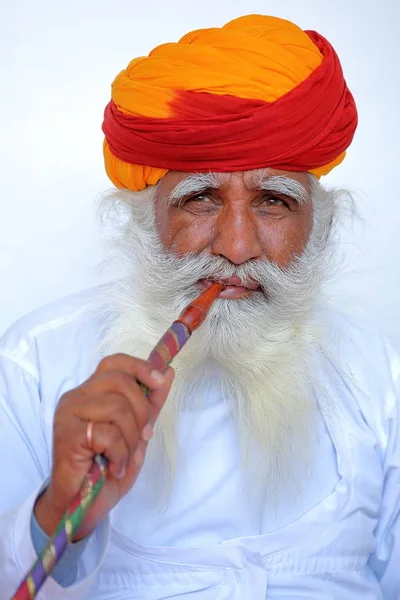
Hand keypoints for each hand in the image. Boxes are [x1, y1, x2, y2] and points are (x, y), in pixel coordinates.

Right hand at [34, 353, 173, 538]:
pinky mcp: (68, 434)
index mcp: (91, 393)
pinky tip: (112, 467)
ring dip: (131, 439)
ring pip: (117, 407)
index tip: (160, 381)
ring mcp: (68, 413)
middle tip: (142, 440)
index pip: (115, 362)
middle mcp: (76, 397)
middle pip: (121, 381)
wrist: (79, 507)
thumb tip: (168, 373)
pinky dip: (119, 454)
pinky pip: (108, 433)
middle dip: (142, 412)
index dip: (140, 367)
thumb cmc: (105, 469)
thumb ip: (150, 404)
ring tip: (125, 458)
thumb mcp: (136, 434)